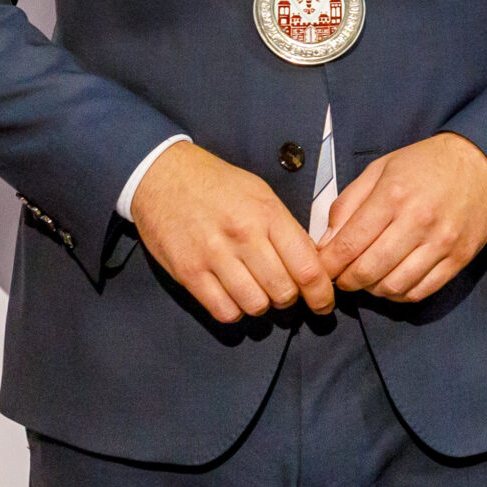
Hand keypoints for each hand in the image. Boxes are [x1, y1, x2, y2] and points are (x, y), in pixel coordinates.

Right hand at [130, 142, 333, 323]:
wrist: (163, 175)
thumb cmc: (218, 185)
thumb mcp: (261, 194)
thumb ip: (285, 229)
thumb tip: (310, 263)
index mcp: (268, 214)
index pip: (307, 268)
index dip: (321, 293)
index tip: (323, 302)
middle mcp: (244, 236)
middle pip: (283, 291)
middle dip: (290, 299)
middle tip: (284, 291)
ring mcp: (214, 256)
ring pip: (255, 305)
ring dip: (261, 305)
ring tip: (256, 291)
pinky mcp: (188, 272)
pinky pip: (223, 311)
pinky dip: (234, 311)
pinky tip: (233, 296)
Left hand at [318, 133, 486, 304]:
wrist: (481, 162)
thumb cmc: (426, 164)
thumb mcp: (380, 169)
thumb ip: (348, 204)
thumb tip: (327, 243)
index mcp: (393, 196)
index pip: (349, 245)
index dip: (329, 265)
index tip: (323, 269)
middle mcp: (418, 221)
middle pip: (368, 271)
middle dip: (347, 281)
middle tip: (343, 278)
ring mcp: (442, 242)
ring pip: (394, 287)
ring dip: (373, 290)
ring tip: (369, 278)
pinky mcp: (460, 257)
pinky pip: (422, 291)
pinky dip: (401, 294)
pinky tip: (394, 282)